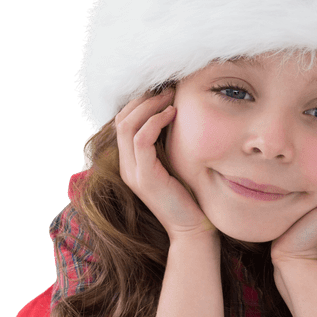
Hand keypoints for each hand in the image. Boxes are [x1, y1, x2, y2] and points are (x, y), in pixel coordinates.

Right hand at [115, 90, 214, 242]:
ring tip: (170, 96)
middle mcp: (127, 166)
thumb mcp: (178, 163)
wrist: (194, 229)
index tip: (162, 88)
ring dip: (149, 105)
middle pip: (122, 119)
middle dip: (143, 98)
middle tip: (167, 86)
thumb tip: (179, 113)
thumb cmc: (192, 196)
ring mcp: (133, 172)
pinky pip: (142, 140)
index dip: (140, 101)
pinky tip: (173, 114)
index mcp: (132, 162)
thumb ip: (171, 144)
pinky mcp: (145, 178)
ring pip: (128, 125)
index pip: (124, 121)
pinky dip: (156, 121)